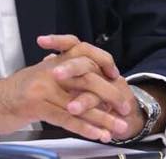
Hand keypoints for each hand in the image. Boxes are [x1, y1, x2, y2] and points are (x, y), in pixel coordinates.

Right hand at [0, 37, 132, 141]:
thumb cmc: (10, 96)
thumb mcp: (35, 79)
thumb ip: (56, 78)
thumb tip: (79, 85)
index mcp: (51, 63)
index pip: (83, 53)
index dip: (103, 63)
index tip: (117, 78)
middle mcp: (49, 71)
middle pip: (87, 77)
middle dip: (110, 94)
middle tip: (124, 109)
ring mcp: (43, 86)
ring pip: (80, 101)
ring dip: (102, 117)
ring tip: (117, 128)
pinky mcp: (36, 104)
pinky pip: (66, 117)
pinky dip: (85, 127)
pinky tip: (97, 134)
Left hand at [39, 34, 163, 139]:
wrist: (124, 108)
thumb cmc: (94, 91)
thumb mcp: (78, 80)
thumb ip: (64, 68)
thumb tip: (47, 59)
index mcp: (84, 59)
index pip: (72, 44)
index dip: (57, 41)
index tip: (40, 41)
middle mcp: (97, 68)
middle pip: (85, 63)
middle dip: (70, 68)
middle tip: (56, 74)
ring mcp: (108, 84)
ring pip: (96, 90)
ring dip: (84, 101)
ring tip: (72, 109)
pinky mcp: (117, 102)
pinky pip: (107, 110)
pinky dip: (99, 120)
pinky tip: (92, 125)